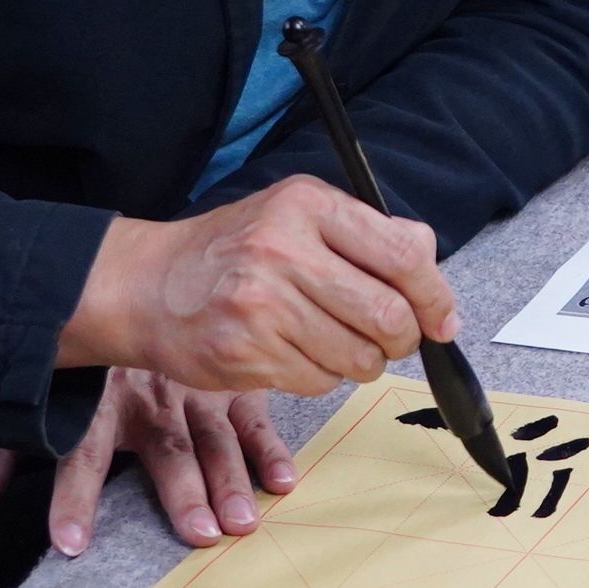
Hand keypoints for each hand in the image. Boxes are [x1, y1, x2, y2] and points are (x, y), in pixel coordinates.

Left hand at [49, 370, 300, 553]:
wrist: (131, 279)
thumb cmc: (81, 358)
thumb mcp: (34, 396)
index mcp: (98, 400)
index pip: (81, 454)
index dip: (74, 498)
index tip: (72, 542)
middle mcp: (148, 394)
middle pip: (165, 449)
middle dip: (182, 492)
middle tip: (201, 535)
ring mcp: (195, 386)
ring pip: (214, 437)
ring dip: (230, 480)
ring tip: (243, 522)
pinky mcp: (231, 380)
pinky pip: (254, 415)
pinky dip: (269, 448)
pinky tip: (282, 480)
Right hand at [61, 175, 457, 392]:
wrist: (147, 285)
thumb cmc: (233, 252)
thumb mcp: (296, 215)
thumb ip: (365, 232)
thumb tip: (428, 258)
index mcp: (307, 204)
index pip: (403, 255)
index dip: (435, 296)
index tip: (441, 321)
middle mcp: (283, 248)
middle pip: (388, 315)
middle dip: (401, 340)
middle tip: (389, 342)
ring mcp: (262, 303)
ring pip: (357, 357)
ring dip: (360, 363)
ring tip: (333, 345)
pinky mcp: (245, 352)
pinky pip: (318, 383)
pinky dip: (319, 378)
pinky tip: (292, 354)